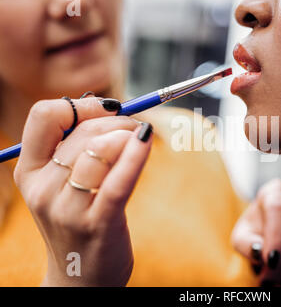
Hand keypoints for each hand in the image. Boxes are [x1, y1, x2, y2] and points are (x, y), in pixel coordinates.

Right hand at [14, 97, 152, 286]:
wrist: (80, 278)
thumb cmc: (78, 221)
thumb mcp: (61, 186)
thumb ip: (74, 148)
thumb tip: (108, 109)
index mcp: (29, 172)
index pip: (44, 115)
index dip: (80, 105)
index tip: (107, 108)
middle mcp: (42, 189)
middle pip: (83, 132)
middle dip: (117, 120)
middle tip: (135, 125)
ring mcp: (68, 209)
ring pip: (100, 150)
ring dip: (128, 134)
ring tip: (141, 138)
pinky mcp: (98, 223)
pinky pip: (118, 180)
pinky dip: (136, 155)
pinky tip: (148, 140)